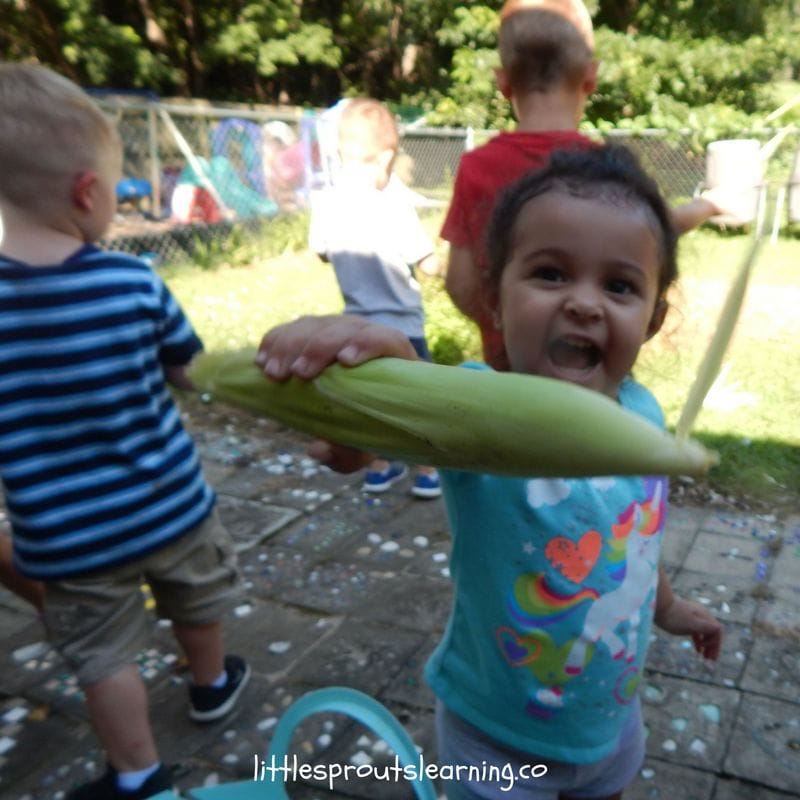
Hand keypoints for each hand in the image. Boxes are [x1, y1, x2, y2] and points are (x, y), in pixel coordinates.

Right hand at [255, 314, 416, 472]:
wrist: (367, 408)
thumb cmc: (370, 427)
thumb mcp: (363, 449)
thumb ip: (347, 453)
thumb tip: (317, 449)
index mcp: (392, 360)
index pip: (386, 340)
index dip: (366, 344)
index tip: (345, 361)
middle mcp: (366, 337)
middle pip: (344, 329)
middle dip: (318, 348)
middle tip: (297, 374)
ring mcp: (338, 330)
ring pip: (315, 325)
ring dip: (290, 345)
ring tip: (273, 373)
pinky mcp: (314, 331)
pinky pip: (292, 328)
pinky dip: (275, 341)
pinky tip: (261, 361)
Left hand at [655, 597, 722, 660]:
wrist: (657, 604)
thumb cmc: (673, 617)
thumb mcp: (691, 624)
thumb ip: (706, 627)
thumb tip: (719, 629)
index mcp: (704, 616)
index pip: (718, 631)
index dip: (716, 644)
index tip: (709, 653)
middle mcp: (701, 615)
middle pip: (712, 632)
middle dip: (713, 647)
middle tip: (711, 661)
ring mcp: (693, 616)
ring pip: (704, 632)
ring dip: (707, 645)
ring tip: (706, 658)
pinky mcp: (685, 618)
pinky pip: (696, 631)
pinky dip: (699, 641)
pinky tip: (698, 650)